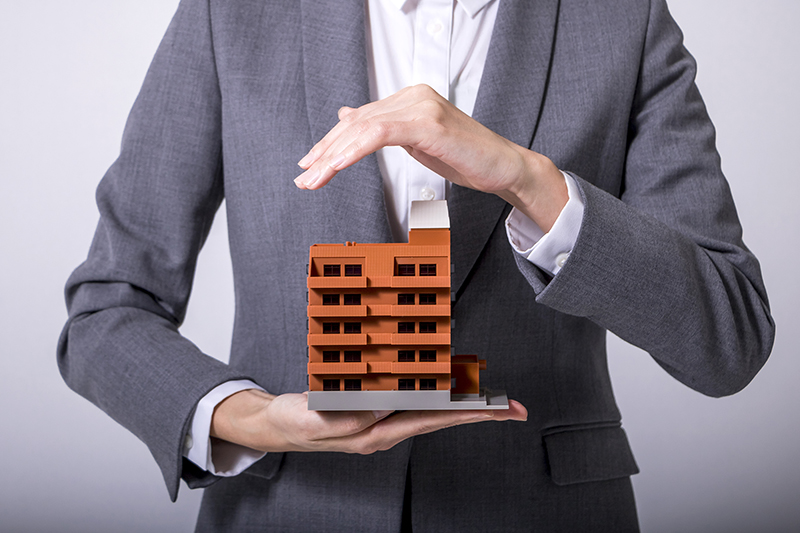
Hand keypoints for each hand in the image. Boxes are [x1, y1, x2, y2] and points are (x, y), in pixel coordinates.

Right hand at [210, 389, 527, 453]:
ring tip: (492, 395)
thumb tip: (389, 406)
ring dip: (462, 402)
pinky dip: (436, 391)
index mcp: (375, 434)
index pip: (431, 421)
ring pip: (431, 408)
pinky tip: (447, 383)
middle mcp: (385, 429)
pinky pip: (413, 399)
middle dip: (478, 412)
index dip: (465, 413)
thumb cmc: (296, 423)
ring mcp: (382, 420)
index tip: (495, 409)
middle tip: (514, 406)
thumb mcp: (317, 419)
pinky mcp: (374, 408)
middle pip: (441, 417)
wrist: (276, 425)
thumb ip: (353, 417)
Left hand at [294, 84, 567, 231]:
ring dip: (332, 156)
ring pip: (362, 128)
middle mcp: (412, 96)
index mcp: (409, 99)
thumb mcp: (416, 141)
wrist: (503, 166)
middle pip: (355, 123)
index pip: (359, 119)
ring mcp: (420, 106)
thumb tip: (349, 116)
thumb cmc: (465, 157)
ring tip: (313, 179)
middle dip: (324, 152)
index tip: (310, 166)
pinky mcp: (427, 123)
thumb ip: (384, 127)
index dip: (330, 143)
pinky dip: (353, 151)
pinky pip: (379, 134)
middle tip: (303, 178)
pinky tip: (336, 167)